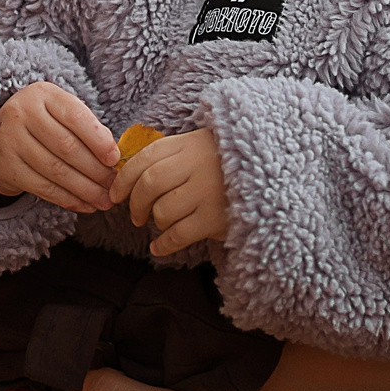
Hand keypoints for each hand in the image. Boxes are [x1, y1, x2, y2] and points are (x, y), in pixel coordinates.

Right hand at [0, 83, 119, 211]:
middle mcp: (22, 113)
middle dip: (96, 170)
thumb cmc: (40, 125)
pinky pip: (43, 188)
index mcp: (42, 94)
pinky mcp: (7, 168)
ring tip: (105, 200)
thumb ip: (86, 128)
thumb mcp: (59, 114)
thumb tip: (114, 158)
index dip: (98, 140)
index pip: (75, 116)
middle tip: (114, 186)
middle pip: (67, 146)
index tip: (115, 159)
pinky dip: (68, 199)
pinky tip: (85, 205)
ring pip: (56, 170)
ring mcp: (11, 141)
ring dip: (85, 189)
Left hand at [118, 128, 228, 256]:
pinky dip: (163, 244)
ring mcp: (206, 191)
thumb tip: (129, 174)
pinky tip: (158, 247)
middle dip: (135, 203)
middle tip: (135, 215)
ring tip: (159, 225)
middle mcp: (196, 164)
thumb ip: (171, 155)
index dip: (124, 178)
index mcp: (189, 143)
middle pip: (149, 184)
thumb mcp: (202, 147)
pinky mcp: (216, 218)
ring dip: (155, 221)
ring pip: (162, 210)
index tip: (115, 194)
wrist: (274, 175)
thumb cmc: (230, 164)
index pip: (144, 158)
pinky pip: (179, 234)